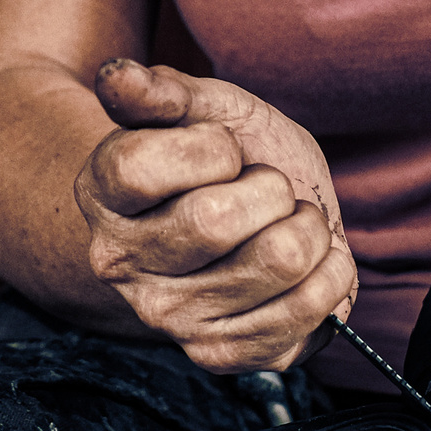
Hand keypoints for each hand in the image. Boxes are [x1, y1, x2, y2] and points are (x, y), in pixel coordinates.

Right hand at [74, 60, 356, 372]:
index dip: (208, 147)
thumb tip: (117, 75)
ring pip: (275, 262)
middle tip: (268, 186)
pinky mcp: (223, 356)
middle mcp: (121, 266)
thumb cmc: (226, 155)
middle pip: (214, 221)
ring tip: (289, 222)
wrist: (251, 218)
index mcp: (101, 195)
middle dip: (269, 187)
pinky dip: (329, 274)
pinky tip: (310, 260)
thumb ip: (160, 90)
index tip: (224, 150)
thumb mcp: (203, 107)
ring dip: (307, 227)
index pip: (143, 166)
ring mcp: (170, 317)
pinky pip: (304, 314)